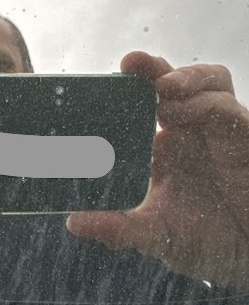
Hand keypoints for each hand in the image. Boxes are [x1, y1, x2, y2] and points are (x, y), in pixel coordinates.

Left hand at [67, 51, 248, 289]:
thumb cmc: (206, 241)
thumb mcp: (154, 235)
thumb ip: (117, 229)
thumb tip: (73, 223)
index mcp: (163, 147)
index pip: (141, 106)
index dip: (124, 90)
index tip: (95, 85)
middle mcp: (189, 132)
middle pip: (171, 83)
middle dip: (151, 68)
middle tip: (129, 63)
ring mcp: (219, 131)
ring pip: (208, 82)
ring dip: (184, 78)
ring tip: (161, 88)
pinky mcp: (246, 137)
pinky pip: (228, 108)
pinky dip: (206, 104)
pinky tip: (182, 113)